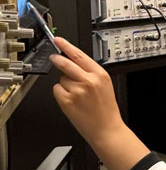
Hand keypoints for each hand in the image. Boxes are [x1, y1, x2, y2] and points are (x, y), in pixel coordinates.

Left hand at [50, 37, 149, 169]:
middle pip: (65, 63)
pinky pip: (57, 91)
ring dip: (65, 84)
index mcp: (100, 75)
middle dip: (57, 59)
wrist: (107, 130)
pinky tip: (72, 102)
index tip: (58, 40)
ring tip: (77, 95)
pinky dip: (61, 95)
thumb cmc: (106, 110)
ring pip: (61, 79)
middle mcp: (89, 81)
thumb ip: (90, 72)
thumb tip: (72, 62)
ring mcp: (77, 91)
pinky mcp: (68, 101)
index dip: (66, 46)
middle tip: (54, 58)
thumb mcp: (105, 85)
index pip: (79, 55)